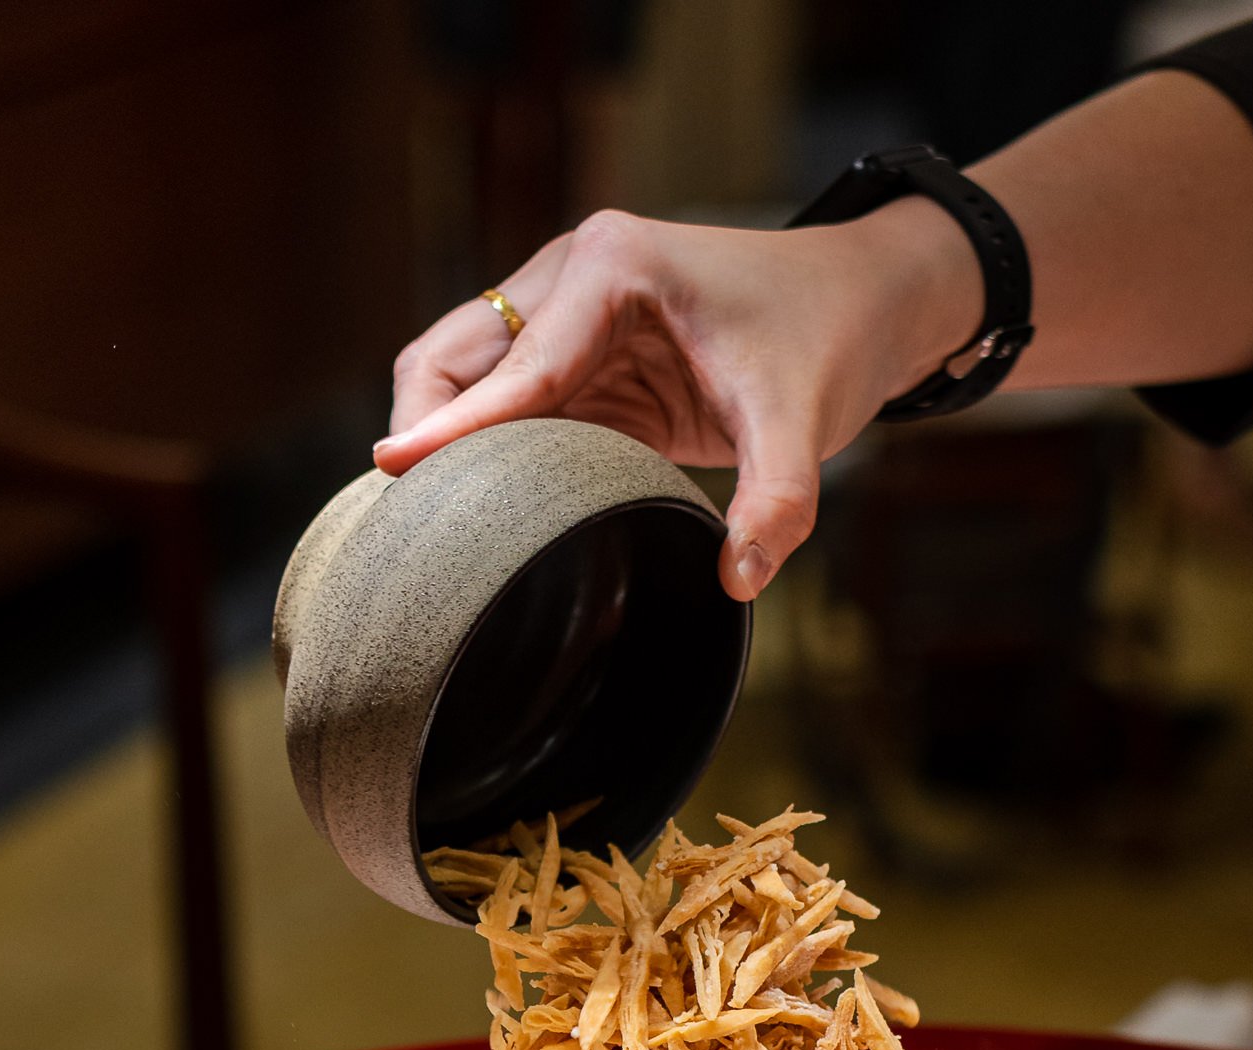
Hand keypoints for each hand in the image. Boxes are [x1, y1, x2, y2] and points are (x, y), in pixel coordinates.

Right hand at [376, 199, 982, 600]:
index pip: (517, 364)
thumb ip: (777, 501)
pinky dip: (485, 457)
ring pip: (462, 379)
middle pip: (452, 355)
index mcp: (611, 268)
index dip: (456, 426)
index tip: (392, 468)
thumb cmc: (826, 339)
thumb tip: (738, 579)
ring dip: (446, 444)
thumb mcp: (804, 423)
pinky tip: (476, 516)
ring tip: (429, 524)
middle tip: (408, 518)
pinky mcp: (577, 364)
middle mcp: (570, 277)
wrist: (859, 305)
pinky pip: (505, 411)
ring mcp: (564, 318)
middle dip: (425, 428)